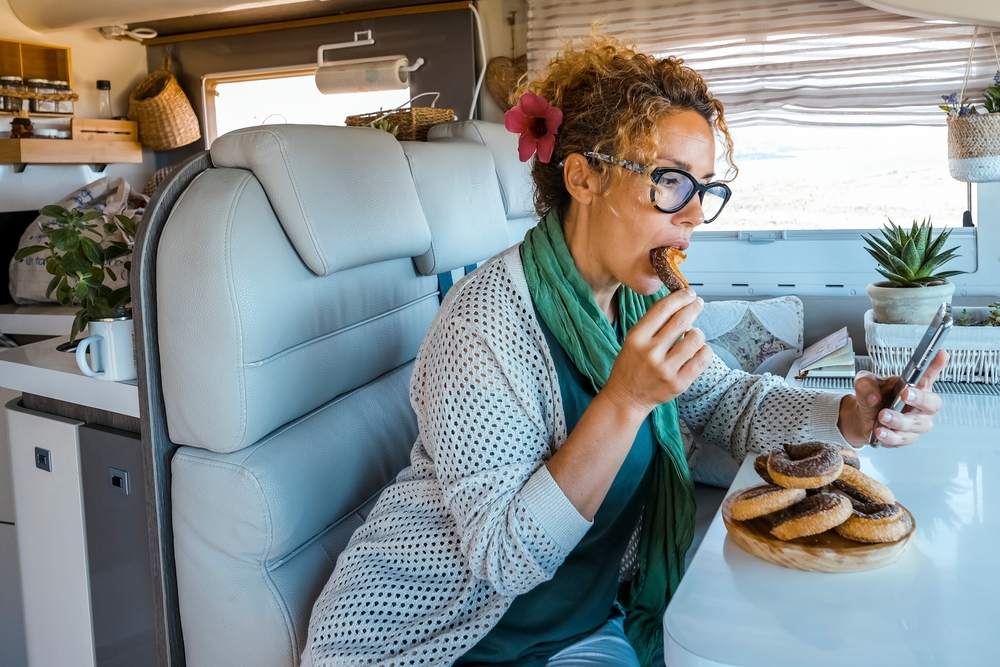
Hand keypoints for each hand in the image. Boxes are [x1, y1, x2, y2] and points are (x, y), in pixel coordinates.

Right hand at [602, 288, 713, 416]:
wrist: (626, 398)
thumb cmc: (631, 365)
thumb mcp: (633, 340)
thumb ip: (654, 324)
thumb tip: (680, 304)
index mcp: (637, 338)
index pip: (662, 309)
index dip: (679, 297)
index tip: (689, 293)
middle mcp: (651, 352)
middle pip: (681, 321)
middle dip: (694, 307)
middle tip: (698, 304)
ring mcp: (665, 369)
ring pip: (695, 339)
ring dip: (698, 332)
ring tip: (694, 334)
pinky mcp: (678, 383)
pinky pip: (702, 360)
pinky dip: (705, 350)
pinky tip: (700, 349)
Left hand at [841, 350, 947, 447]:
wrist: (861, 418)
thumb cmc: (873, 397)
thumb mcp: (865, 383)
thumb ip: (866, 384)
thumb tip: (873, 396)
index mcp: (916, 386)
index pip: (929, 374)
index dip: (937, 365)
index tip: (940, 354)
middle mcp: (921, 406)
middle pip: (932, 404)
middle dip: (920, 399)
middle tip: (906, 394)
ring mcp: (915, 424)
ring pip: (915, 424)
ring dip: (899, 420)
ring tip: (883, 416)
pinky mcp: (905, 438)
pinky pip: (901, 439)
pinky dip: (890, 436)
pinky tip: (880, 431)